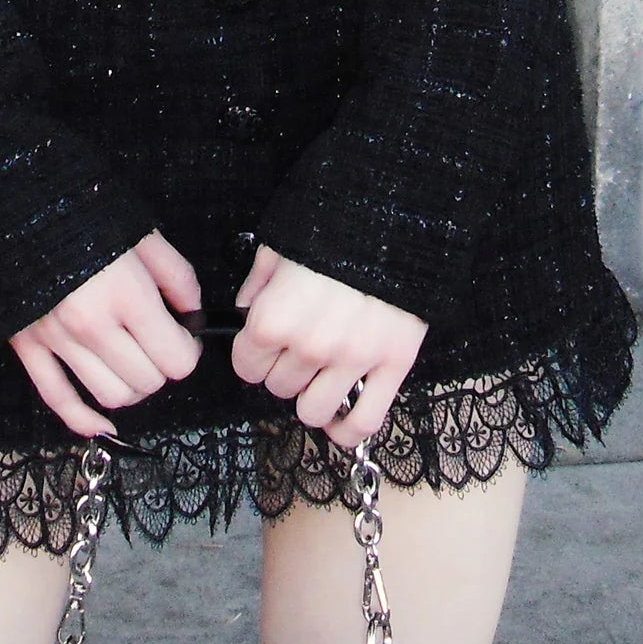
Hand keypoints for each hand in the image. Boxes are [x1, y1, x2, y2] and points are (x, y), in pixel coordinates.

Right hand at [10, 231, 203, 438]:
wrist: (18, 204)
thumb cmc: (84, 215)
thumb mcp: (143, 234)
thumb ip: (176, 276)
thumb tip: (193, 313)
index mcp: (126, 294)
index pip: (176, 359)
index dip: (187, 350)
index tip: (184, 335)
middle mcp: (93, 326)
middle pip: (147, 381)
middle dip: (162, 367)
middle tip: (158, 343)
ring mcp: (58, 340)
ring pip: (111, 397)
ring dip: (131, 388)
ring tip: (132, 362)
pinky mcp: (29, 346)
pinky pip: (58, 399)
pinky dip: (83, 420)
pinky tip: (102, 424)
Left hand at [231, 245, 426, 448]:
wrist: (395, 214)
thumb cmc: (334, 225)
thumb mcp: (279, 244)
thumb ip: (257, 283)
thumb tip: (246, 309)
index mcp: (274, 319)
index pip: (247, 366)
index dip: (254, 354)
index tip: (265, 343)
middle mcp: (309, 347)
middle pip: (279, 387)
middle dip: (285, 369)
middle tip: (300, 346)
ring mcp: (352, 361)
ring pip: (314, 411)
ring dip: (313, 395)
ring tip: (323, 373)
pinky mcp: (392, 366)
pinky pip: (365, 422)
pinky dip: (349, 429)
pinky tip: (343, 416)